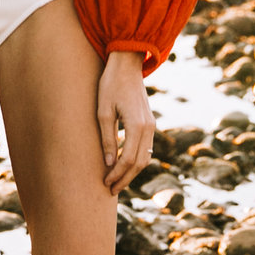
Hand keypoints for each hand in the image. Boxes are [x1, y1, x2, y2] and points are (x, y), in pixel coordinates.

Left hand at [96, 52, 153, 193]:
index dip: (117, 173)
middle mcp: (149, 126)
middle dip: (125, 178)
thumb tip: (109, 163)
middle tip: (110, 189)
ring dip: (132, 172)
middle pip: (140, 162)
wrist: (126, 64)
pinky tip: (124, 166)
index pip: (129, 159)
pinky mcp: (150, 122)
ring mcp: (152, 124)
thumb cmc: (110, 85)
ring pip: (146, 157)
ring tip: (117, 181)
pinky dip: (137, 160)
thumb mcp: (103, 112)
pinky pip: (146, 147)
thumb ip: (108, 138)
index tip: (105, 182)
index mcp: (137, 124)